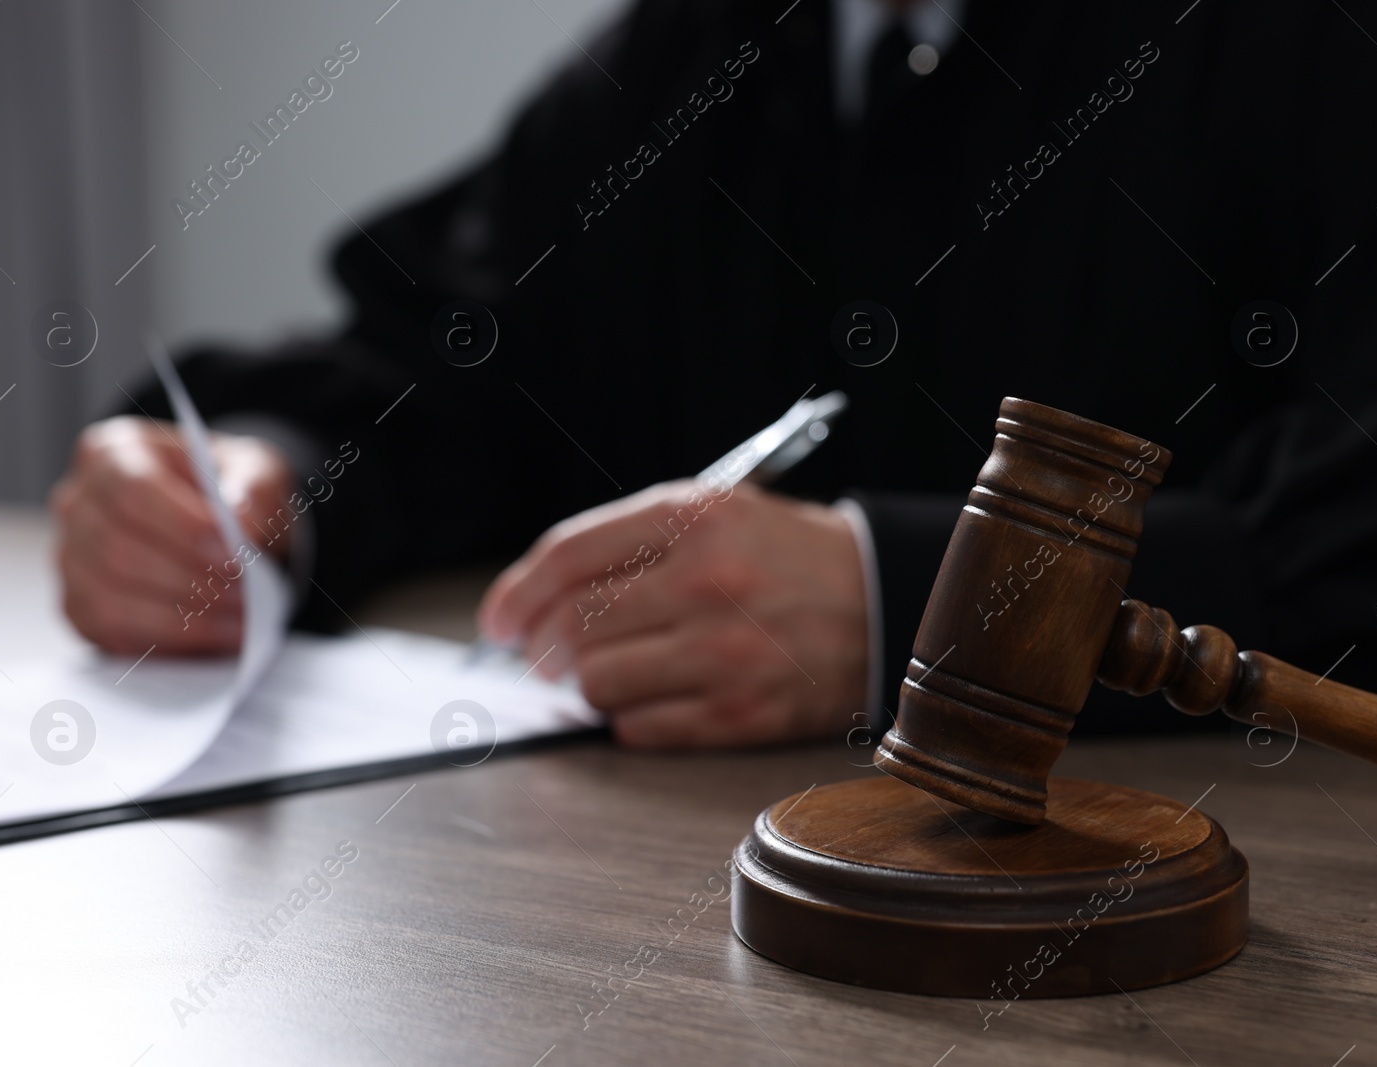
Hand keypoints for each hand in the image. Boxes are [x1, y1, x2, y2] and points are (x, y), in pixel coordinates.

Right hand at [50, 416, 292, 654]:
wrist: (223, 525)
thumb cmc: (231, 488)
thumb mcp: (257, 472)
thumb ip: (254, 491)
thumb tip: (241, 525)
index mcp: (113, 452)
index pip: (131, 489)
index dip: (182, 527)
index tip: (233, 554)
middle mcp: (77, 502)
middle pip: (118, 549)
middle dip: (190, 579)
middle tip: (247, 594)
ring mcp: (71, 557)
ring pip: (110, 597)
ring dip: (183, 616)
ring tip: (242, 618)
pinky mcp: (80, 606)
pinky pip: (112, 633)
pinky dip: (171, 640)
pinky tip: (219, 636)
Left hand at [477, 480, 868, 747]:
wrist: (880, 600)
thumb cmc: (782, 555)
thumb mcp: (711, 512)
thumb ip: (626, 543)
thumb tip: (535, 602)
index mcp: (693, 519)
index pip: (566, 559)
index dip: (514, 596)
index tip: (496, 622)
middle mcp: (706, 582)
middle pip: (571, 630)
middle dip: (543, 649)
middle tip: (545, 655)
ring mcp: (725, 652)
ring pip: (598, 684)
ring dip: (586, 685)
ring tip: (607, 672)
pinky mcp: (742, 712)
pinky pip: (641, 727)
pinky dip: (629, 717)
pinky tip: (652, 694)